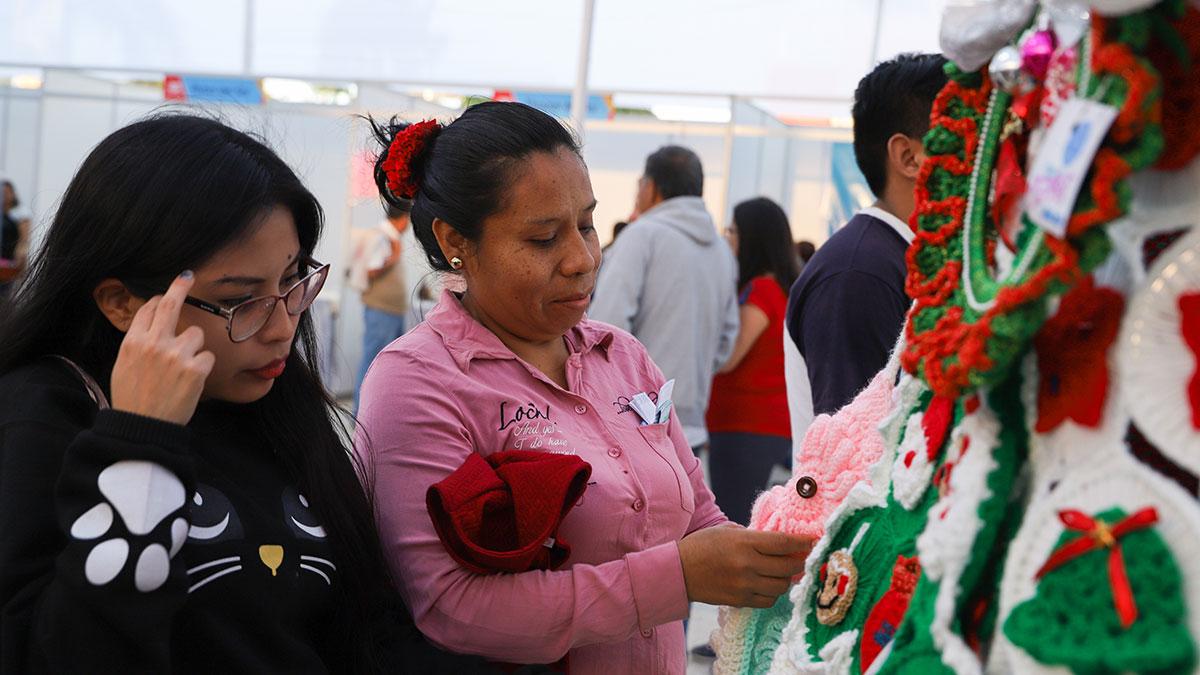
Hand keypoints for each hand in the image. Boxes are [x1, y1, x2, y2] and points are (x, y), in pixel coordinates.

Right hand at [110, 272, 215, 425]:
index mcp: (132, 342)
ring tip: (183, 370)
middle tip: (187, 277)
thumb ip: (138, 344)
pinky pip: (208, 356)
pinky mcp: (195, 368)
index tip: (166, 293)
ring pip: (196, 334)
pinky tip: (191, 381)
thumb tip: (150, 327)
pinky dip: (203, 367)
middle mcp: (154, 343)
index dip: (158, 301)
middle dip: (179, 287)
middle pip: (169, 305)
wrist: (143, 427)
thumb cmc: (133, 400)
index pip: (147, 310)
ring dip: (194, 347)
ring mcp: (176, 354)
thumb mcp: (124, 366)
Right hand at [677, 526, 812, 607]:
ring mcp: (744, 585)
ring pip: (781, 586)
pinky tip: (769, 584)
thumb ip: (753, 535)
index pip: (783, 543)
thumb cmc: (702, 545)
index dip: (802, 542)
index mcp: (744, 542)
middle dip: (800, 561)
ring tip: (785, 571)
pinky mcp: (740, 601)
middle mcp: (747, 565)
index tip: (814, 540)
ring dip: (787, 578)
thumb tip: (779, 542)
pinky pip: (768, 600)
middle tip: (805, 556)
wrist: (678, 571)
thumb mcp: (727, 531)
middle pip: (788, 566)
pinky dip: (773, 593)